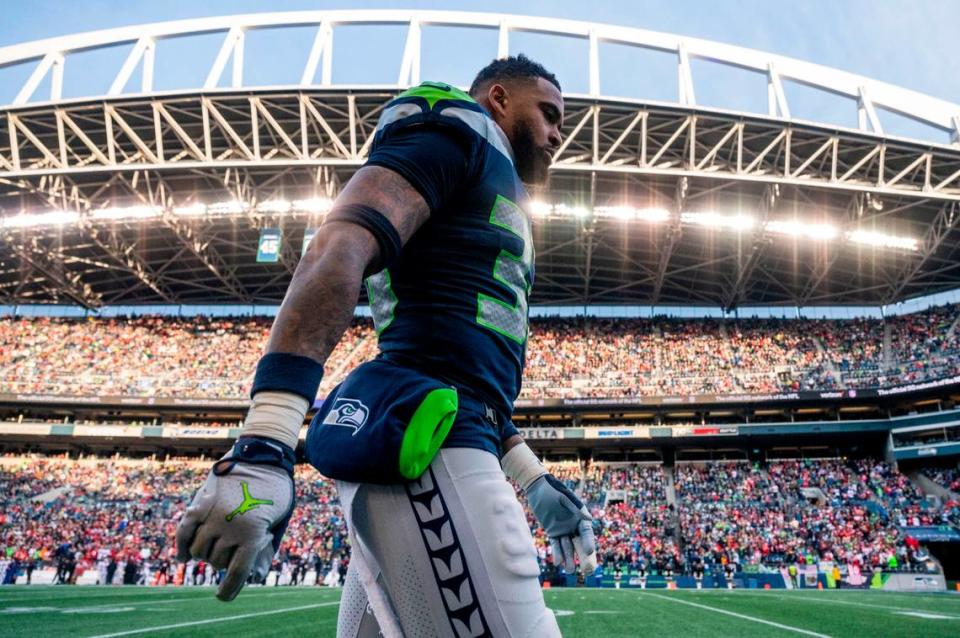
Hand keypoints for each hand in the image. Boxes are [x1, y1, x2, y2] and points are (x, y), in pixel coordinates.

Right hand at [176, 437, 295, 600]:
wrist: (262, 455)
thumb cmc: (274, 491)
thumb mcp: (277, 521)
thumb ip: (264, 547)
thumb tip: (256, 575)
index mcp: (252, 534)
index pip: (236, 574)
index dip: (229, 590)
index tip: (223, 597)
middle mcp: (229, 528)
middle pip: (218, 561)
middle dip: (225, 561)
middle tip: (233, 550)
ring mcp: (212, 515)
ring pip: (198, 550)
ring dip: (206, 553)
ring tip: (215, 546)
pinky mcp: (200, 503)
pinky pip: (183, 532)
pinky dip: (180, 547)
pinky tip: (182, 557)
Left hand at [525, 473, 596, 574]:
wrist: (537, 488)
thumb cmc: (553, 489)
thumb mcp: (564, 497)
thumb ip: (575, 508)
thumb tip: (589, 519)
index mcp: (580, 516)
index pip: (586, 532)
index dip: (588, 542)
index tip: (589, 552)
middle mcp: (573, 525)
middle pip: (579, 543)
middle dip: (582, 557)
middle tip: (586, 570)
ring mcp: (563, 530)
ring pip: (567, 547)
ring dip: (569, 559)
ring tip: (568, 571)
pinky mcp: (552, 532)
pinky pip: (556, 544)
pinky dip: (557, 553)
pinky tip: (558, 563)